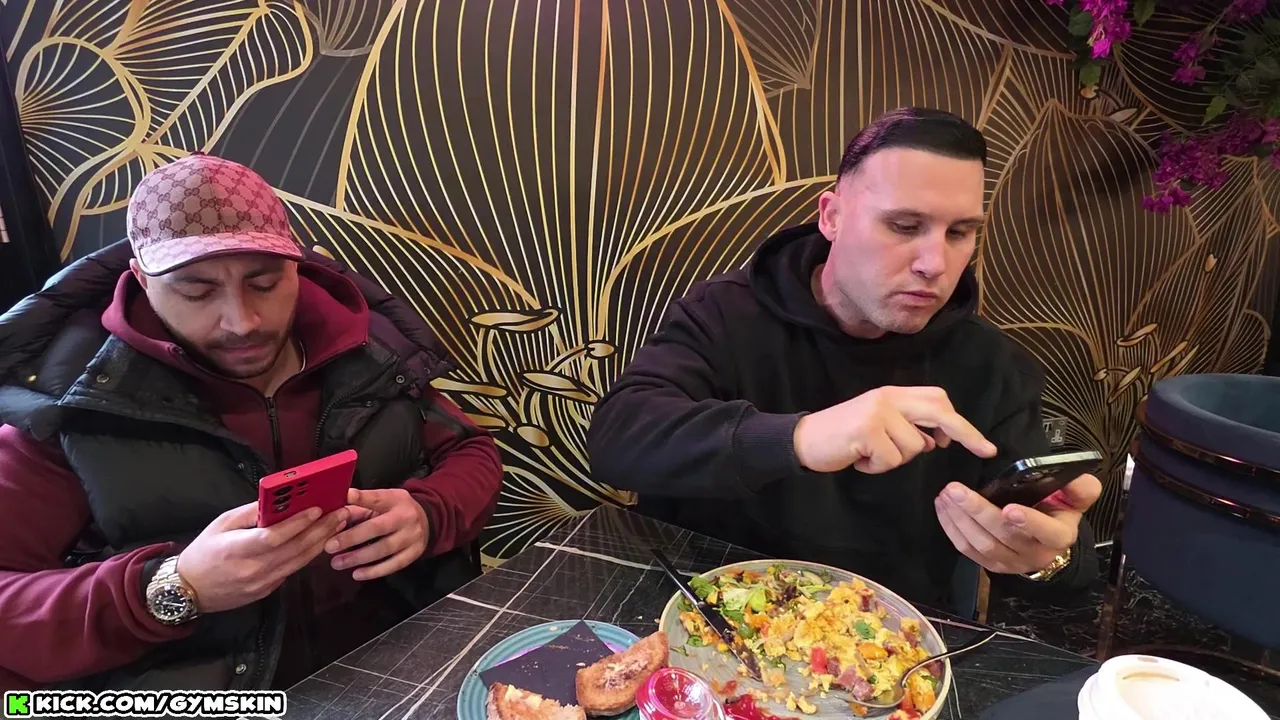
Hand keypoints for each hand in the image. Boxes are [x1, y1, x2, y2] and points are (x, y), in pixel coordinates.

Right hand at [176, 502, 348, 612]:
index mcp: (237, 549)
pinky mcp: (267, 591)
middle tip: (340, 512)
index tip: (318, 508)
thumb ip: (250, 513)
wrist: (188, 590)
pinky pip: (292, 570)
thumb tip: (278, 500)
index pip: (274, 537)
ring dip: (322, 541)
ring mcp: (261, 583)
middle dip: (321, 529)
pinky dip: (308, 555)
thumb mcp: (221, 524)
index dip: (298, 523)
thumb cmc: (203, 551)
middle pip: (295, 549)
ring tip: (338, 523)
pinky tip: (321, 541)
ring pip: (299, 561)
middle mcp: (253, 569)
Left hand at [325, 488, 428, 580]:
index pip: (377, 498)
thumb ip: (359, 507)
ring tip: (337, 563)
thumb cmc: (396, 510)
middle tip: (329, 546)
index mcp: (395, 500)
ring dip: (359, 557)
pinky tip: (357, 574)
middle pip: (378, 528)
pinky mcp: (414, 553)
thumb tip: (334, 514)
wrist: (429, 520)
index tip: (346, 496)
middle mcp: (405, 517)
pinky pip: (394, 564)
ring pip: (384, 549)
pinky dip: (374, 571)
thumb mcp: (382, 501)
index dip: (362, 498)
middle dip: (352, 537)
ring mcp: (412, 536)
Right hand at [792, 386, 997, 473]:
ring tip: (871, 455)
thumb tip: (936, 441)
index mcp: (893, 395)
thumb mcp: (879, 426)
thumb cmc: (843, 437)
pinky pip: (892, 459)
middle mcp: (888, 398)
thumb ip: (908, 428)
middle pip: (939, 411)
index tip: (982, 444)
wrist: (803, 440)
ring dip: (897, 460)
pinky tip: (860, 460)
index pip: (937, 400)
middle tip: (985, 450)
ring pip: (915, 446)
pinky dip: (878, 468)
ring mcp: (877, 412)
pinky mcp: (867, 430)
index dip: (961, 422)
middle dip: (966, 433)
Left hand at [934, 474, 1102, 574]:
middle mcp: (1034, 553)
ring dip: (959, 519)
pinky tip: (943, 508)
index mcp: (1058, 536)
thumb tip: (1075, 477)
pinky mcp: (990, 563)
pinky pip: (967, 549)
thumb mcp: (1076, 497)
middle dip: (977, 512)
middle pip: (1003, 536)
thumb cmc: (1059, 511)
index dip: (1029, 522)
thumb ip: (1079, 487)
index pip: (1046, 532)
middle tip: (956, 490)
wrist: (1047, 539)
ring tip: (946, 495)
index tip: (1010, 509)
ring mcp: (1010, 561)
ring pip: (981, 544)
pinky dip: (951, 528)